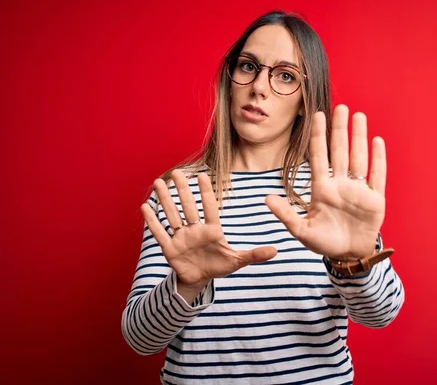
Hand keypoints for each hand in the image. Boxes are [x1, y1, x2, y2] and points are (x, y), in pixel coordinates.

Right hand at [141, 170, 276, 285]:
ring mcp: (181, 238)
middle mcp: (195, 230)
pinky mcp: (170, 249)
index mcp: (212, 230)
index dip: (206, 192)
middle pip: (188, 207)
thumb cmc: (219, 266)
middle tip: (179, 172)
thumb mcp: (237, 261)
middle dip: (183, 190)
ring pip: (172, 215)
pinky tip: (145, 206)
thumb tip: (276, 250)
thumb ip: (254, 255)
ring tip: (159, 182)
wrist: (200, 279)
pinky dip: (153, 221)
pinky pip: (160, 233)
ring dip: (165, 200)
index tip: (204, 175)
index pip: (209, 208)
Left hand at [266, 104, 385, 260]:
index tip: (317, 116)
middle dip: (339, 129)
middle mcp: (340, 184)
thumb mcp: (301, 231)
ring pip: (358, 157)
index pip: (318, 156)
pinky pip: (377, 175)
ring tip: (358, 116)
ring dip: (359, 137)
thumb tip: (266, 199)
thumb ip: (285, 215)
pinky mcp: (374, 199)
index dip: (318, 136)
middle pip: (340, 151)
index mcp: (322, 189)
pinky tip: (377, 141)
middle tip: (340, 107)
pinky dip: (378, 159)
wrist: (348, 255)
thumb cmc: (324, 242)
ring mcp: (358, 190)